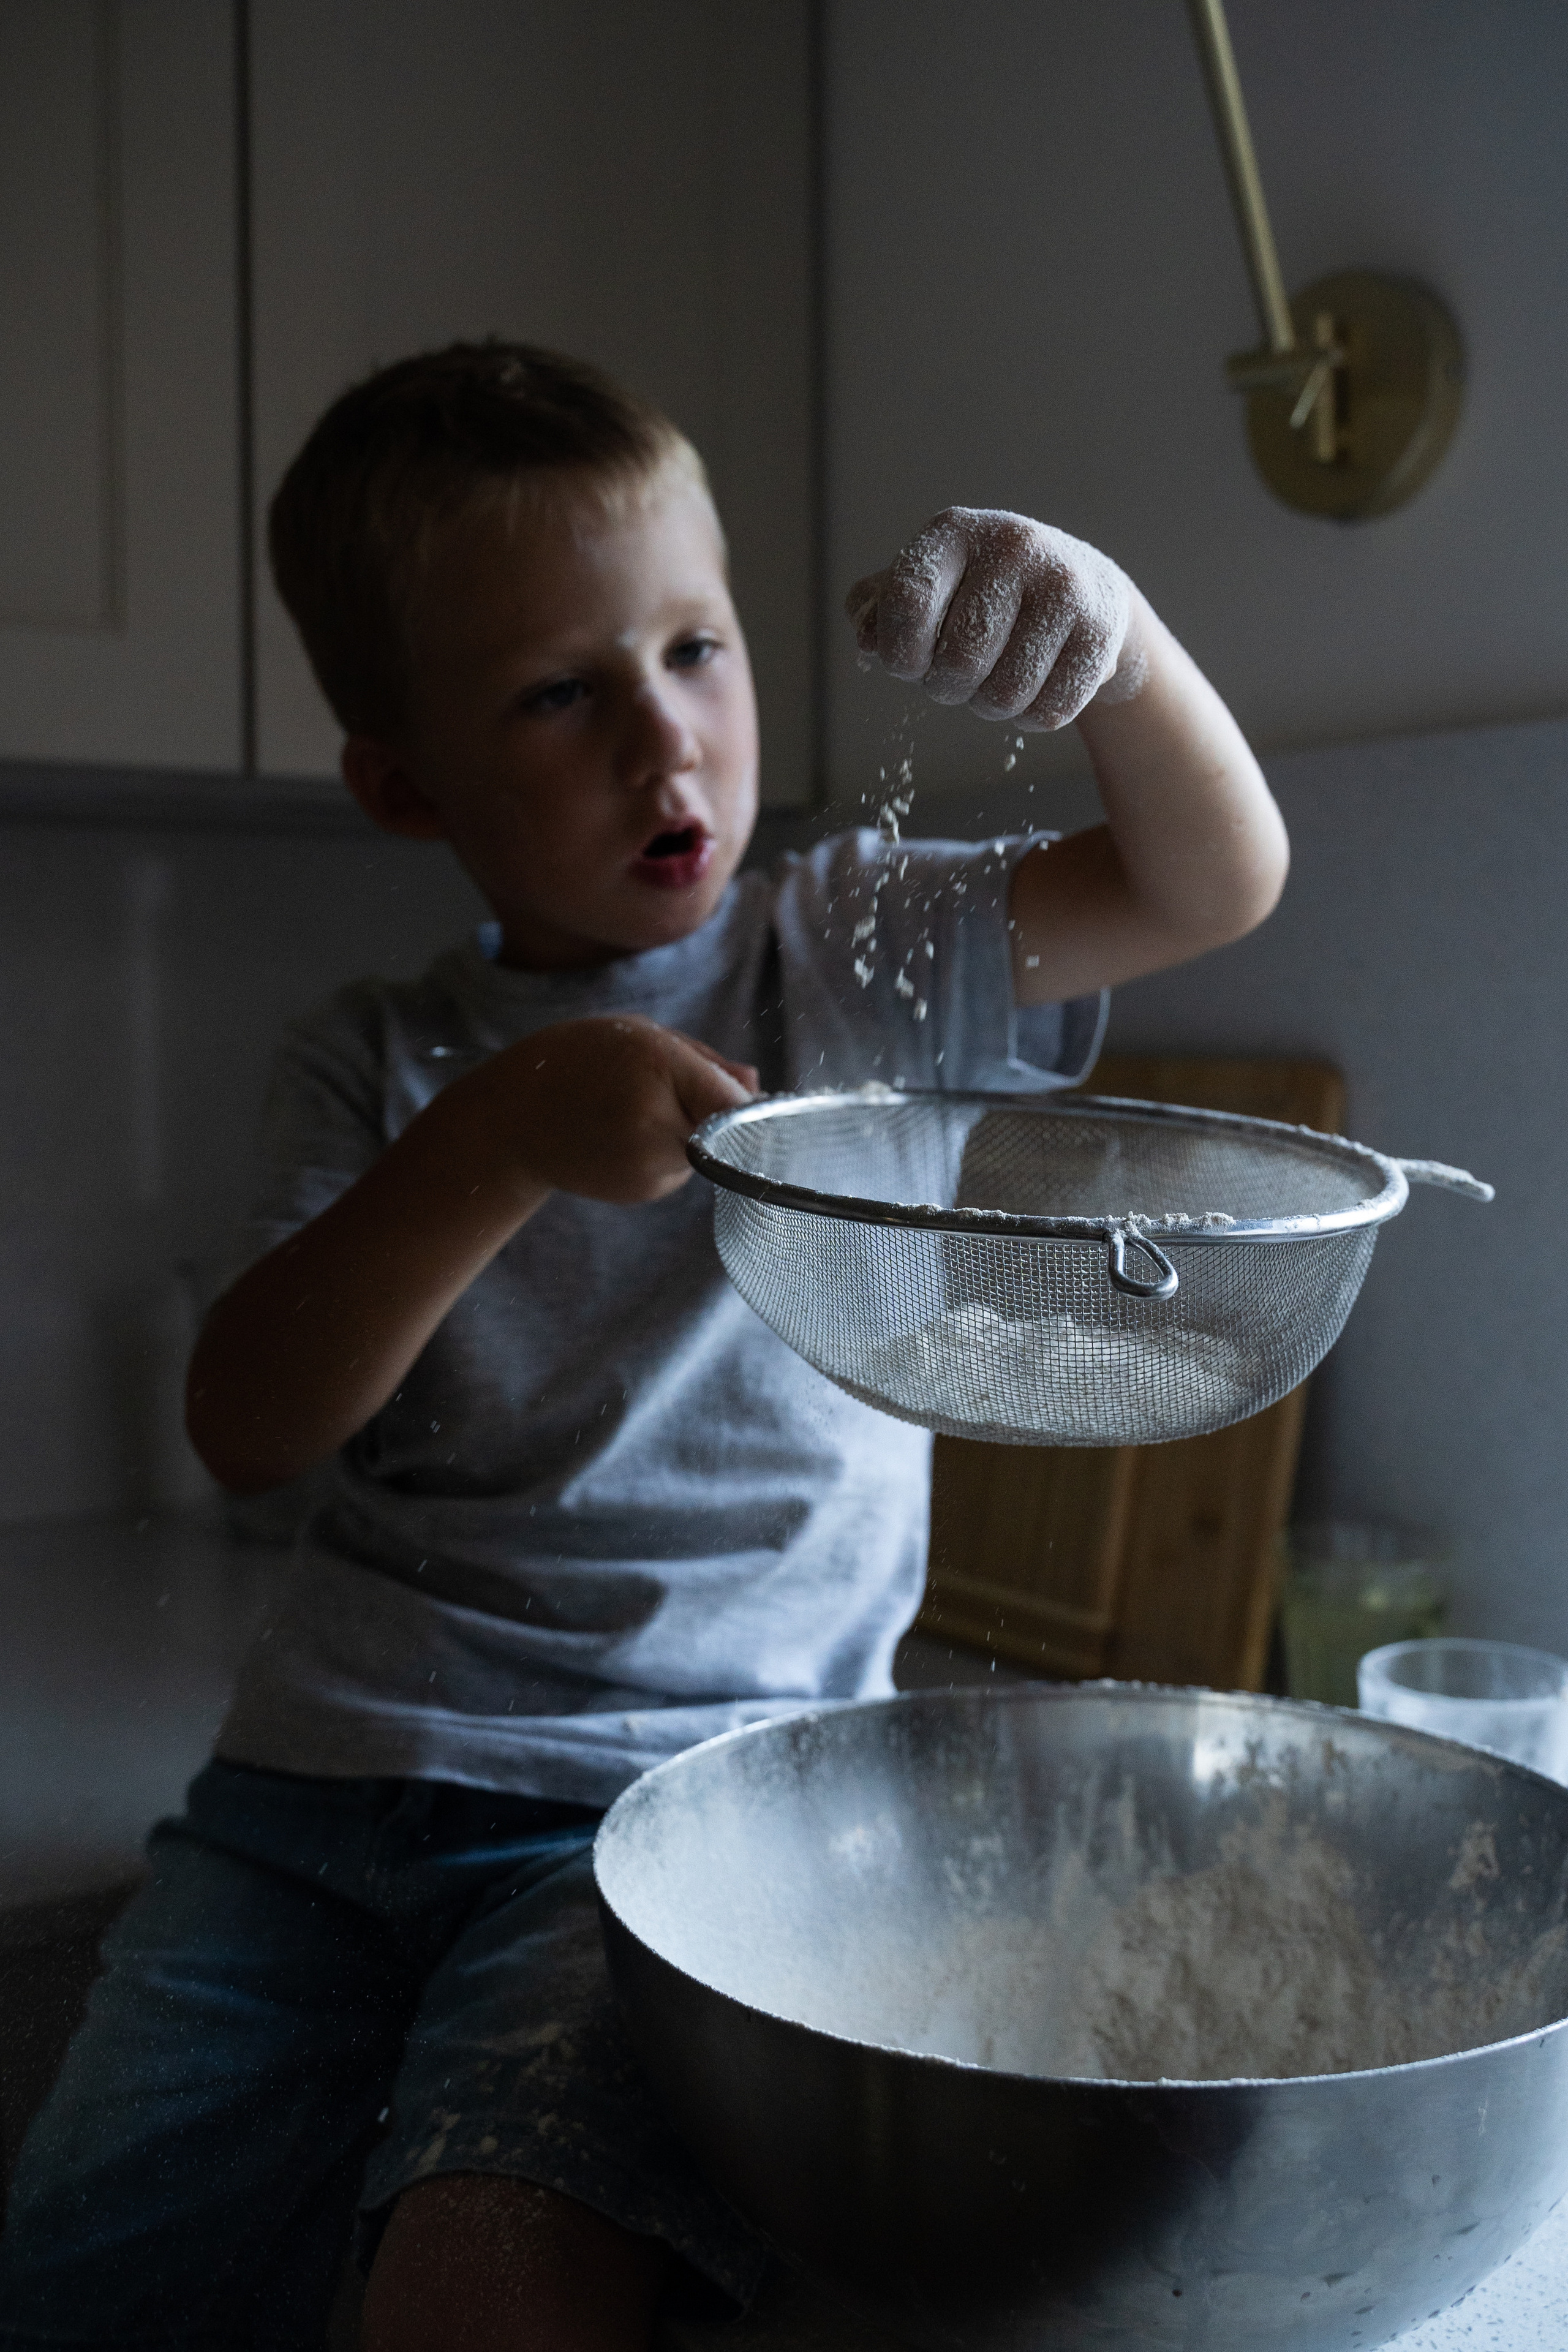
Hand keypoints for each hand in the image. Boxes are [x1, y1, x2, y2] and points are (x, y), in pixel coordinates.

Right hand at [471, 1016, 757, 1205]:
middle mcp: (656, 1123)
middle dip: (711, 1110)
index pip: (734, 1103)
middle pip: (726, 1128)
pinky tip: (623, 1137)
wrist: (511, 1120)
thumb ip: (704, 1061)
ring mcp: (648, 1166)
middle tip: (665, 1090)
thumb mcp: (639, 1035)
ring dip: (688, 1131)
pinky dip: (666, 1152)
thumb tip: (756, 1085)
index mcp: (658, 1069)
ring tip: (633, 1111)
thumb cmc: (577, 1062)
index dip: (748, 1104)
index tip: (745, 1099)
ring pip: (705, 1151)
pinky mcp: (641, 1191)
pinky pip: (679, 1169)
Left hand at [846, 507, 1146, 729]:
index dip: (900, 653)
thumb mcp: (927, 585)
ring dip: (989, 706)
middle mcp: (1013, 546)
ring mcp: (1063, 586)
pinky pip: (1049, 712)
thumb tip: (868, 645)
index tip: (910, 664)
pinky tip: (1036, 684)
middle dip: (947, 688)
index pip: (909, 601)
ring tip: (997, 677)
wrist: (1084, 588)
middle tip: (957, 675)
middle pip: (958, 662)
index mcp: (954, 531)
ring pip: (1005, 696)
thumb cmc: (981, 593)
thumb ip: (878, 609)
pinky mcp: (1101, 631)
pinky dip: (1030, 717)